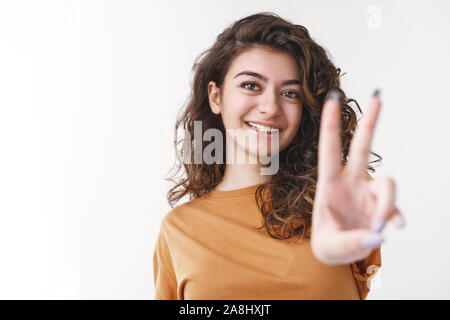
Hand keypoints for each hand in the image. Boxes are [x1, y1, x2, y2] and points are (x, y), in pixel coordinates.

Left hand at [310, 89, 404, 264]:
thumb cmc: (329, 245)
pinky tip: (392, 228)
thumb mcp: (330, 248)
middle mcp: (350, 183)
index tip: (332, 99)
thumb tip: (377, 234)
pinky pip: (396, 206)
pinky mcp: (383, 206)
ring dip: (386, 205)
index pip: (329, 150)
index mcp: (329, 185)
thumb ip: (351, 242)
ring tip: (377, 228)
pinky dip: (395, 217)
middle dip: (371, 122)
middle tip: (377, 95)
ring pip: (388, 183)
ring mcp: (368, 193)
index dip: (330, 125)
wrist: (342, 252)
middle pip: (362, 148)